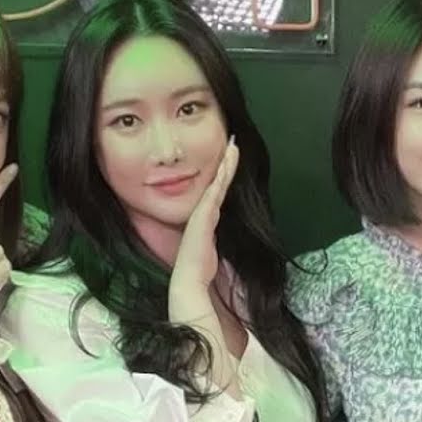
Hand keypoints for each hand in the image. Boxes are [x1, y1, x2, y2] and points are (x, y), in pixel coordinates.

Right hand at [171, 138, 238, 291]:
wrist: (189, 276)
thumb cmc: (200, 269)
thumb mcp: (211, 254)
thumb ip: (214, 245)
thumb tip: (222, 250)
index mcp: (205, 222)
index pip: (216, 196)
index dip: (222, 180)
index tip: (227, 164)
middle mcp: (203, 213)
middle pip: (217, 184)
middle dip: (224, 164)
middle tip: (231, 145)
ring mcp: (203, 210)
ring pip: (218, 181)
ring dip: (226, 163)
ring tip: (233, 145)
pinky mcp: (205, 211)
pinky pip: (217, 186)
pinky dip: (224, 171)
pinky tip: (230, 158)